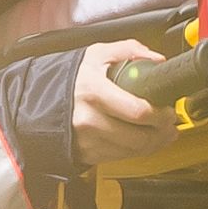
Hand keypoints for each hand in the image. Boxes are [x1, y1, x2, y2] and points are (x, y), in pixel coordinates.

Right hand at [70, 41, 166, 164]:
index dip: (160, 114)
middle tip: (169, 123)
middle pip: (139, 137)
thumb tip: (156, 60)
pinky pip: (120, 157)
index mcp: (94, 91)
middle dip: (162, 132)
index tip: (168, 109)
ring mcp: (87, 140)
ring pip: (132, 151)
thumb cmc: (70, 78)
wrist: (38, 100)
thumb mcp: (96, 54)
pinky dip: (137, 151)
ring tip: (161, 133)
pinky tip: (144, 141)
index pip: (137, 111)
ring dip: (154, 144)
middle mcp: (89, 119)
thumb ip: (129, 51)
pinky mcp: (87, 154)